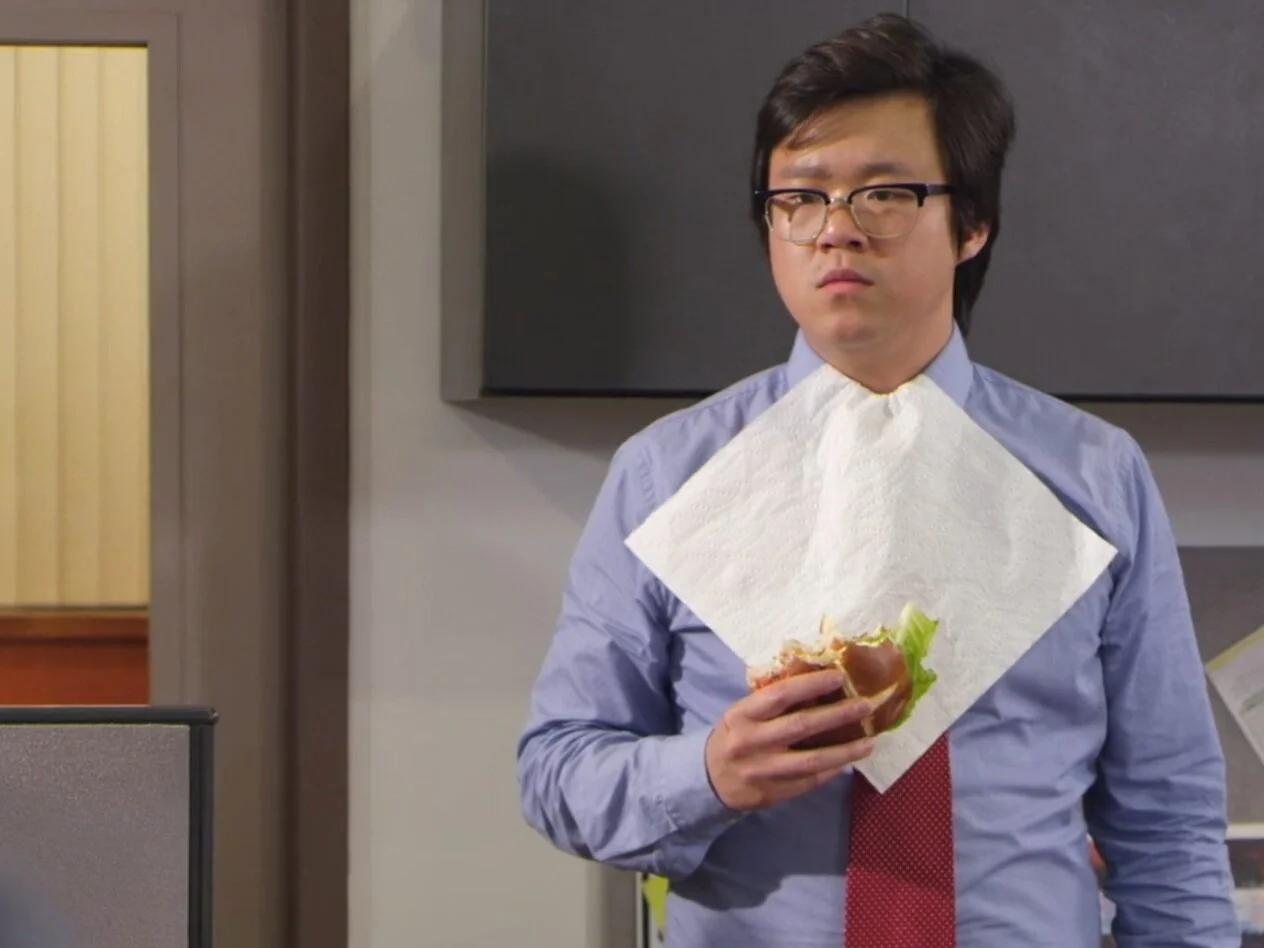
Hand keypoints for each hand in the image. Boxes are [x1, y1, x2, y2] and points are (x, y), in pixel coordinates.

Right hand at [705, 668, 876, 811]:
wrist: (708, 779)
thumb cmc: (734, 736)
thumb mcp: (742, 714)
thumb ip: (772, 704)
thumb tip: (818, 687)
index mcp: (742, 715)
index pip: (781, 695)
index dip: (812, 684)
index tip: (839, 676)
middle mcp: (752, 741)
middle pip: (801, 726)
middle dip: (837, 715)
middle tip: (865, 705)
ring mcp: (763, 770)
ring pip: (811, 760)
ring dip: (844, 750)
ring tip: (869, 742)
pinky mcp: (774, 792)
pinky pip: (810, 780)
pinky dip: (832, 770)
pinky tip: (849, 761)